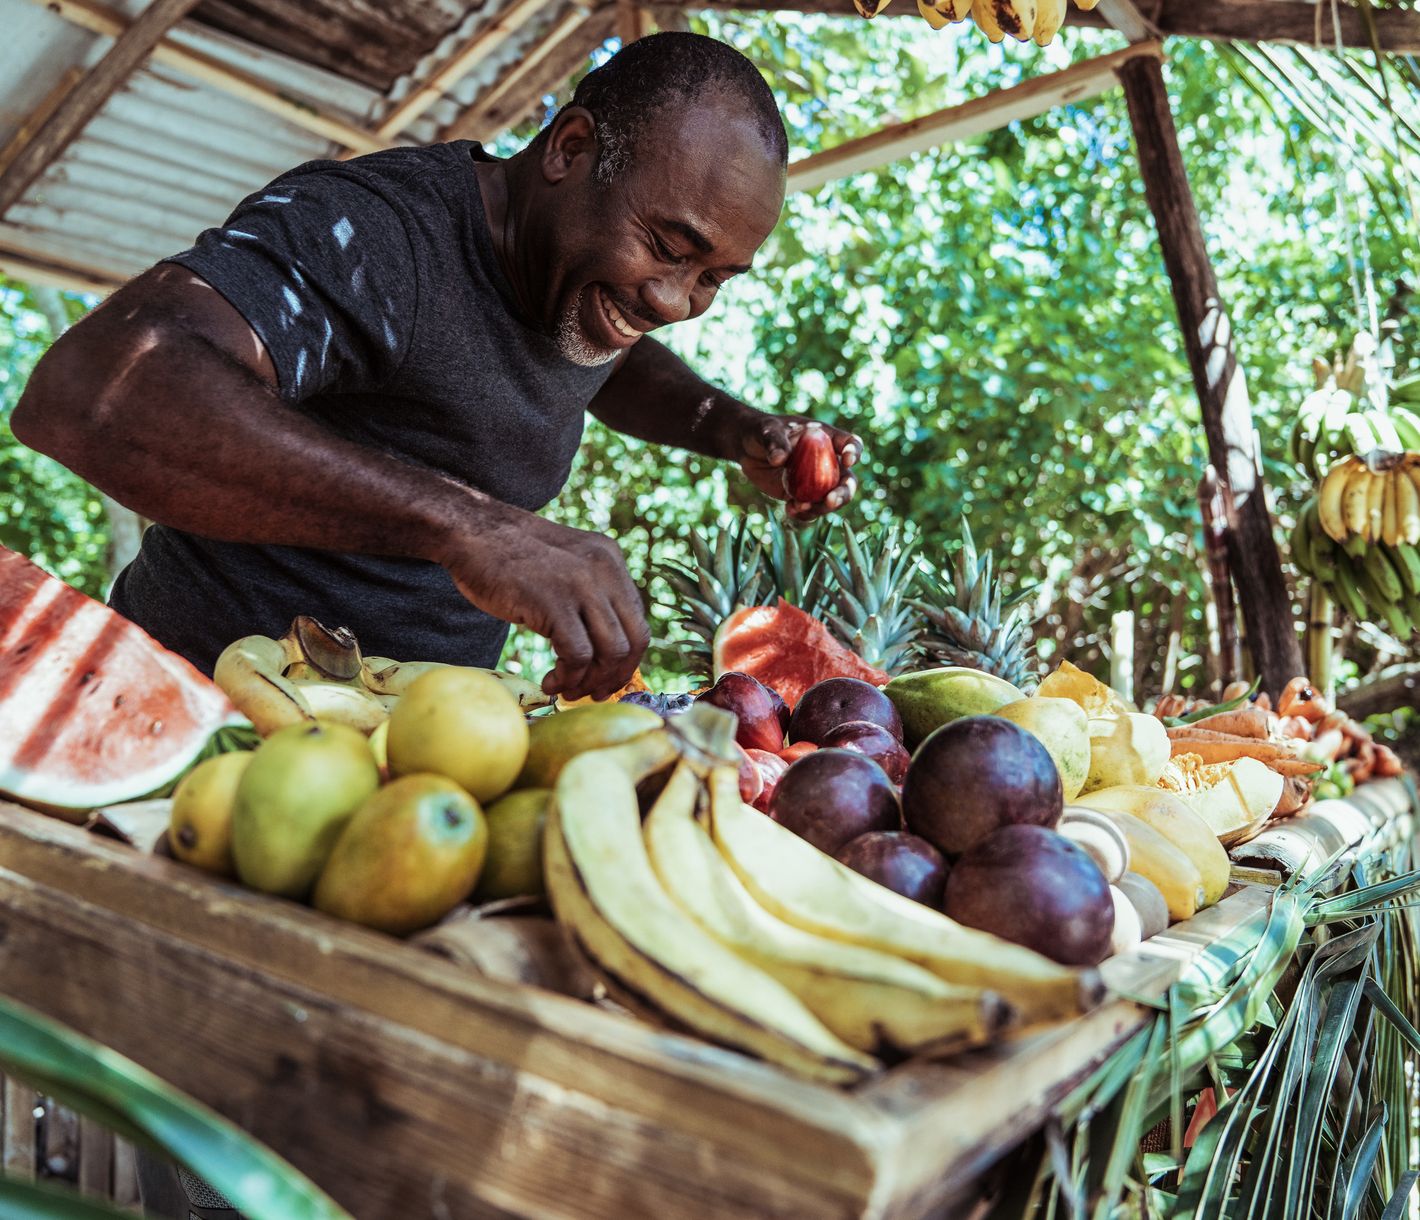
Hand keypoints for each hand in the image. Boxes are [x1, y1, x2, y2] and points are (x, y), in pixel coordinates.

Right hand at [442, 510, 649, 701]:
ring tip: (566, 689)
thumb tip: (603, 646)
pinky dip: (568, 677)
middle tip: (591, 692)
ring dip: (590, 681)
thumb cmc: (509, 555)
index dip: (626, 659)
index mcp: (610, 559)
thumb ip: (589, 591)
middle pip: (634, 640)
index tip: (606, 679)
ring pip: (612, 652)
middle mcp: (604, 570)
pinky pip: (578, 655)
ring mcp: (581, 585)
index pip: (638, 621)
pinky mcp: (554, 602)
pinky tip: (550, 681)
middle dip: (615, 676)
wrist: (470, 531)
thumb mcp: (564, 563)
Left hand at [735, 413, 861, 521]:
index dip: (854, 452)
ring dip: (822, 508)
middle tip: (830, 500)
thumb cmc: (762, 431)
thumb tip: (779, 459)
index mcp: (826, 439)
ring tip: (800, 506)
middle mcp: (828, 462)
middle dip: (843, 493)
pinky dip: (804, 514)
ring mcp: (817, 482)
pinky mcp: (803, 496)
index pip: (850, 444)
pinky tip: (790, 510)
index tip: (847, 460)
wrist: (749, 450)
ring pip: (832, 500)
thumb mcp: (767, 431)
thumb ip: (774, 441)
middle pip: (848, 480)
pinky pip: (811, 510)